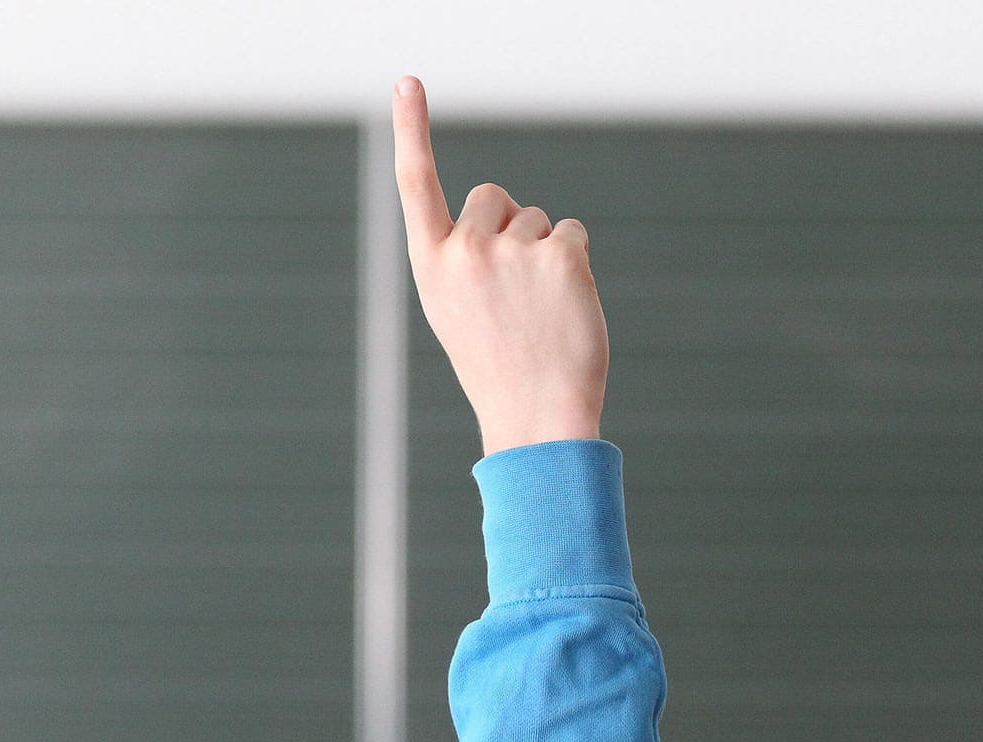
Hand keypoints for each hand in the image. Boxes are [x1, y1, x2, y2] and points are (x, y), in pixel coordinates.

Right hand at [392, 75, 609, 455]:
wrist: (536, 417)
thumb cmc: (498, 366)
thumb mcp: (458, 310)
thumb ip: (465, 257)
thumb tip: (505, 212)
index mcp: (431, 265)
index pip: (416, 184)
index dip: (413, 129)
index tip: (407, 82)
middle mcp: (465, 250)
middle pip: (495, 196)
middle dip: (510, 226)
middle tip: (513, 293)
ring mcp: (513, 251)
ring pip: (538, 219)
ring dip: (544, 254)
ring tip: (538, 312)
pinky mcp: (560, 256)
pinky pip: (571, 233)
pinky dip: (575, 265)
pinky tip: (565, 307)